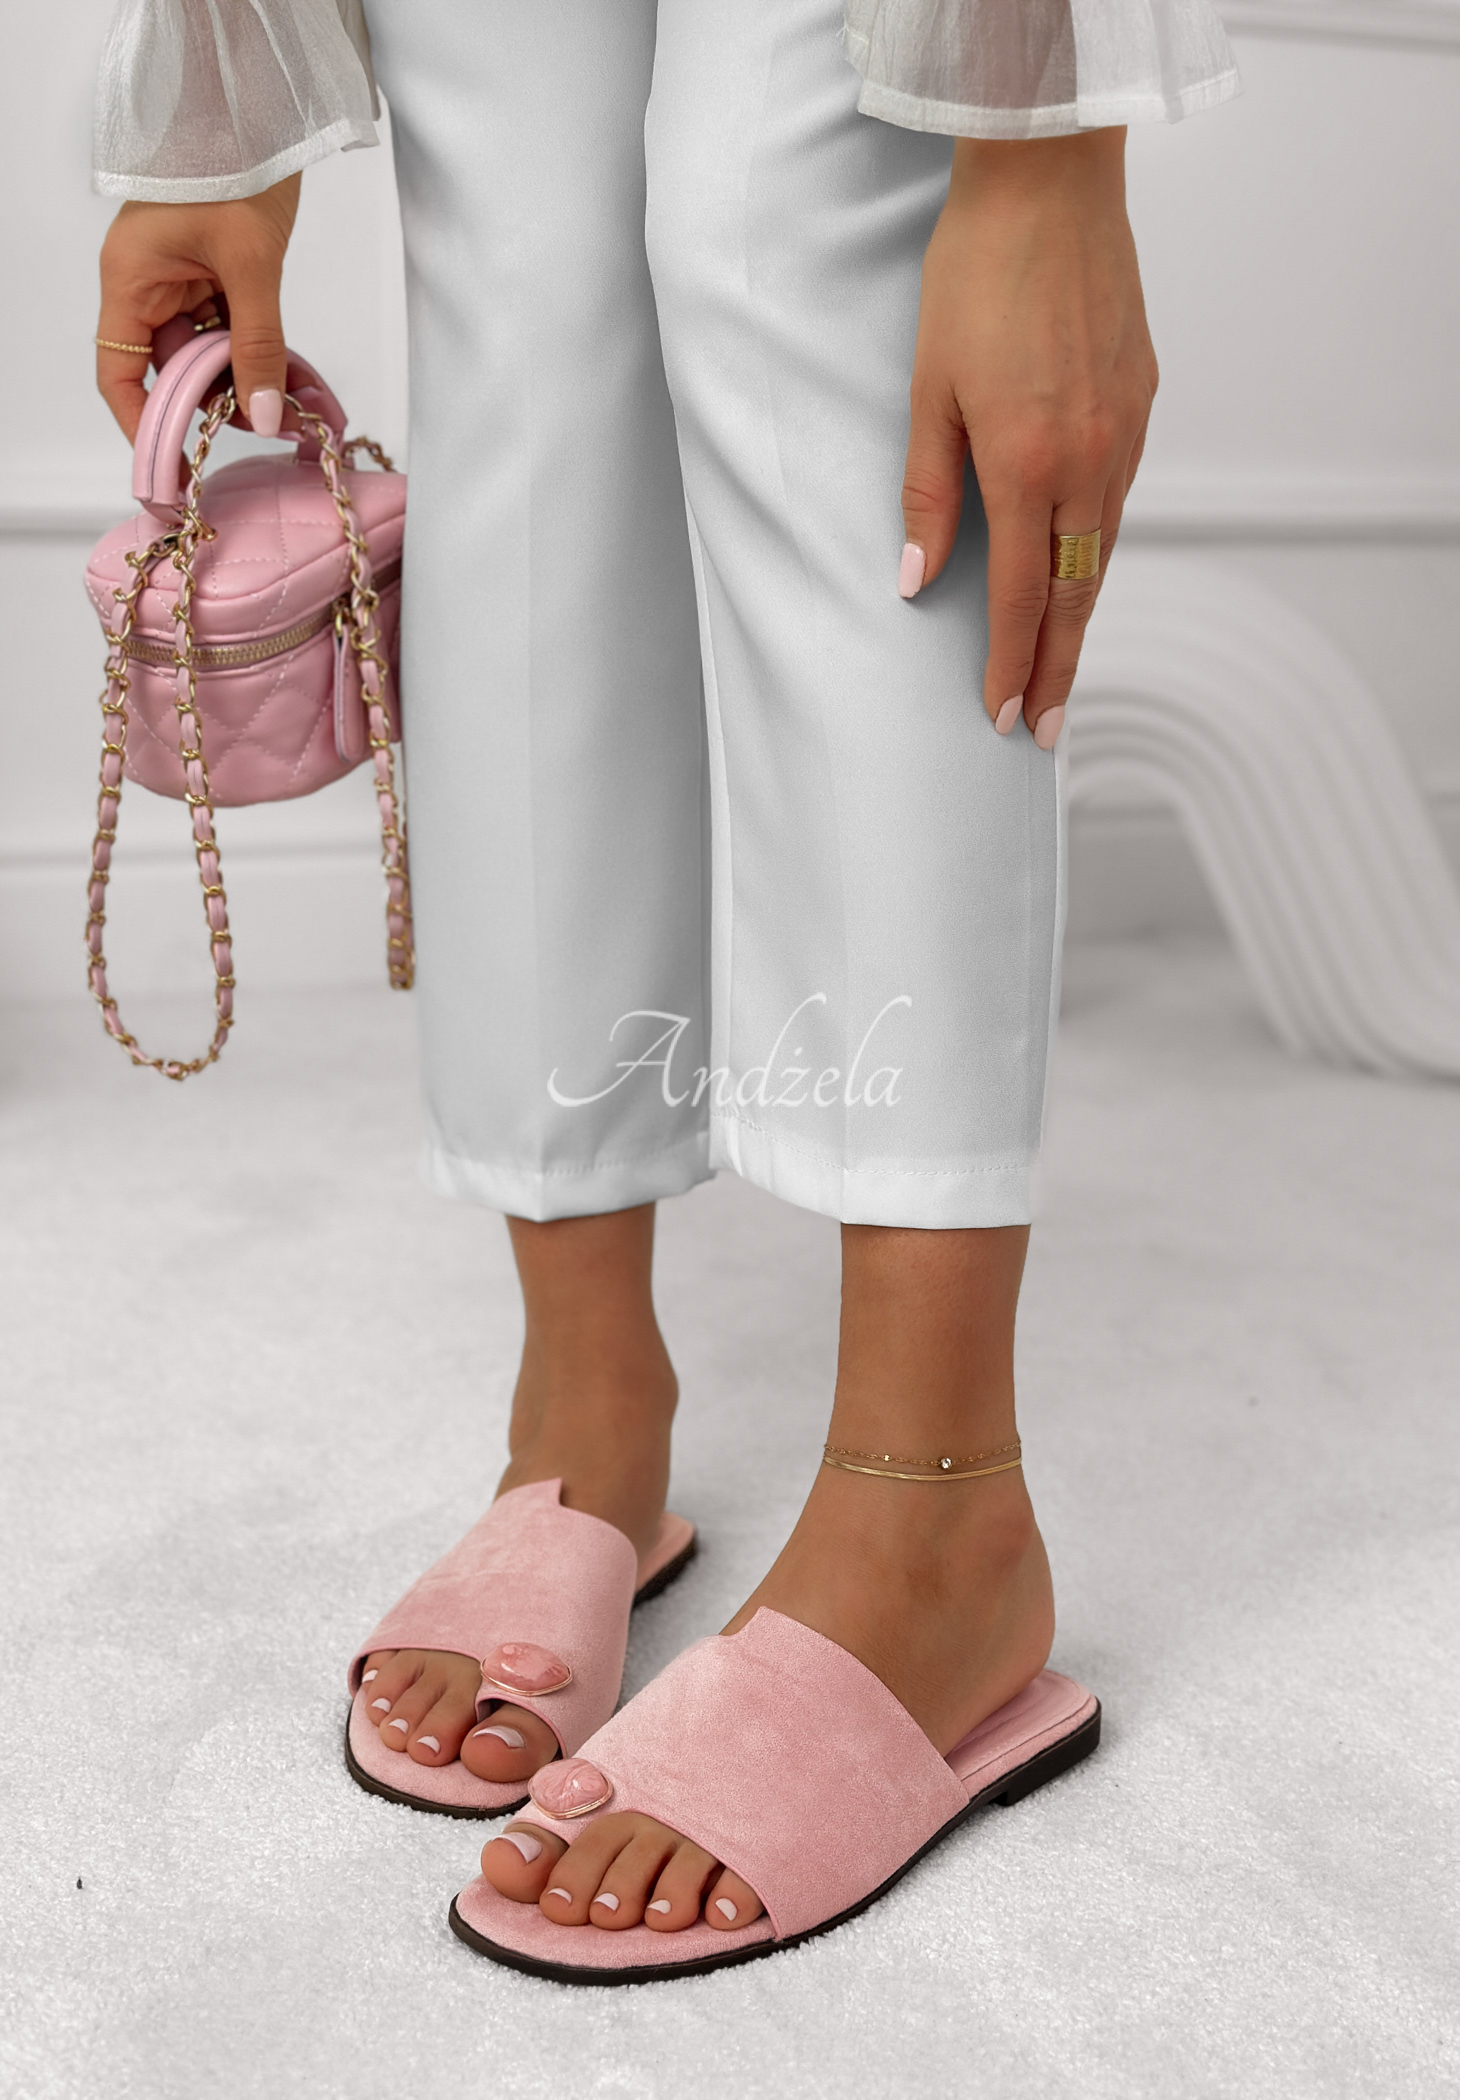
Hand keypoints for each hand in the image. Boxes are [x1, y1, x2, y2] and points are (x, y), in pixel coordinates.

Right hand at [96, 175, 300, 442]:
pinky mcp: (215, 273)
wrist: (259, 110)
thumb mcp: (251, 266)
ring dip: (245, 380)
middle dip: (214, 403)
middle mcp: (148, 283)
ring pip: (206, 352)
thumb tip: (261, 416)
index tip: (175, 465)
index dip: (142, 424)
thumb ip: (258, 345)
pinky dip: (258, 354)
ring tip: (289, 410)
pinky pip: (230, 329)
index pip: (118, 372)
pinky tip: (292, 380)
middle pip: (170, 367)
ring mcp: (181, 278)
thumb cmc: (234, 164)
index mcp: (131, 279)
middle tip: (259, 431)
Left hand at [900, 130, 1156, 746]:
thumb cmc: (975, 277)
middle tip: (1043, 729)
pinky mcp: (1144, 400)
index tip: (1000, 716)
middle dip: (1057, 669)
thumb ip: (926, 494)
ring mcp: (1125, 432)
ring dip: (1081, 617)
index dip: (1008, 665)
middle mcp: (1089, 459)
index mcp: (1027, 464)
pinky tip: (1080, 568)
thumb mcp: (926, 392)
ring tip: (1060, 668)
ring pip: (1104, 551)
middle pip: (1075, 594)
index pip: (1017, 597)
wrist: (1049, 185)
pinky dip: (1099, 548)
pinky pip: (1120, 498)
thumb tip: (914, 580)